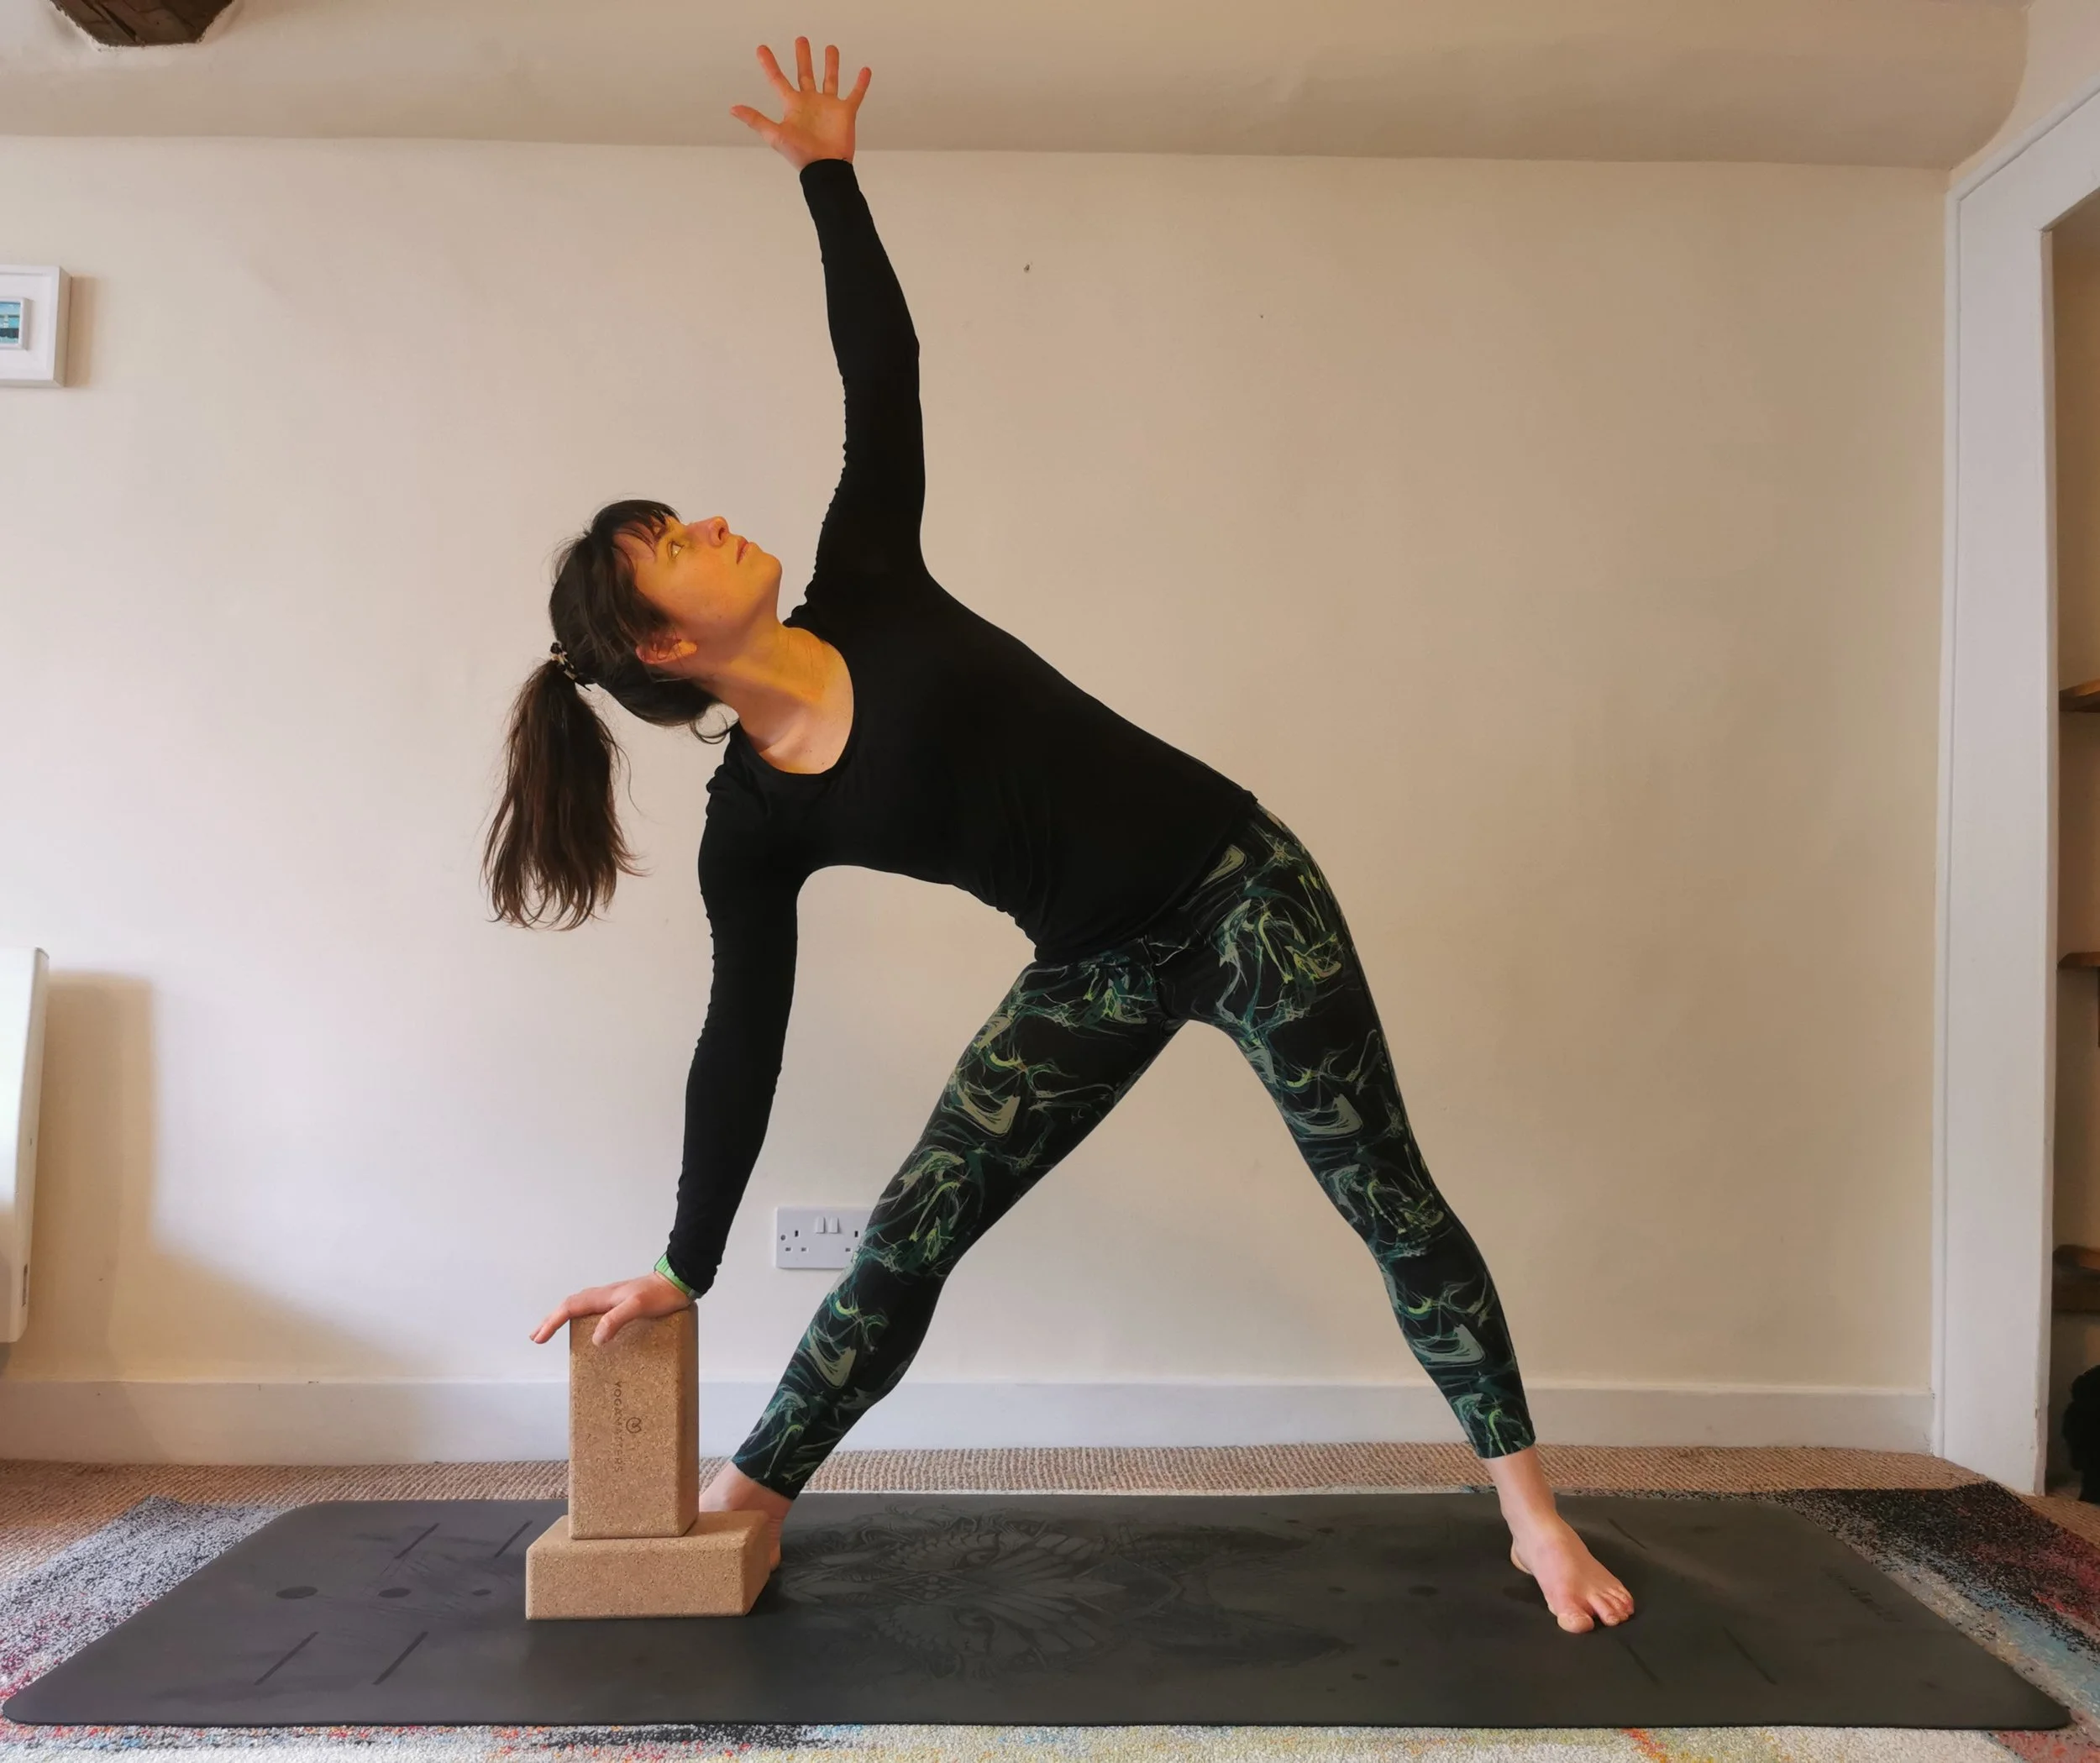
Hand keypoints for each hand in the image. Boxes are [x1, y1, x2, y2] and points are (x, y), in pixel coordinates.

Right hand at [531, 1271, 689, 1347]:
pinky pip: (592, 1310)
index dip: (553, 1322)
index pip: (570, 1308)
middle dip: (551, 1320)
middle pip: (570, 1306)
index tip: (539, 1337)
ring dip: (562, 1317)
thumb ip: (616, 1319)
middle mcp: (604, 1296)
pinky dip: (579, 1317)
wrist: (678, 1282)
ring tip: (552, 1330)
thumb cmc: (661, 1295)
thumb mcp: (638, 1307)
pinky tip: (584, 1327)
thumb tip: (595, 1339)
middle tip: (536, 1336)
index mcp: (604, 1296)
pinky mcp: (621, 1303)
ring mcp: (612, 1299)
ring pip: (579, 1306)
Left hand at [731, 37, 869, 169]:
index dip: (769, 65)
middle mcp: (810, 102)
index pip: (778, 80)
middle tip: (801, 40)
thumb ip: (755, 120)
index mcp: (793, 105)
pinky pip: (855, 95)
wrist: (825, 168)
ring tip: (830, 48)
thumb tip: (733, 108)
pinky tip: (865, 71)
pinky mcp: (845, 113)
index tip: (761, 50)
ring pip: (830, 79)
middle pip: (805, 74)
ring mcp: (828, 106)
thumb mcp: (775, 135)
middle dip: (803, 57)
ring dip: (830, 64)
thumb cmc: (801, 154)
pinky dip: (861, 84)